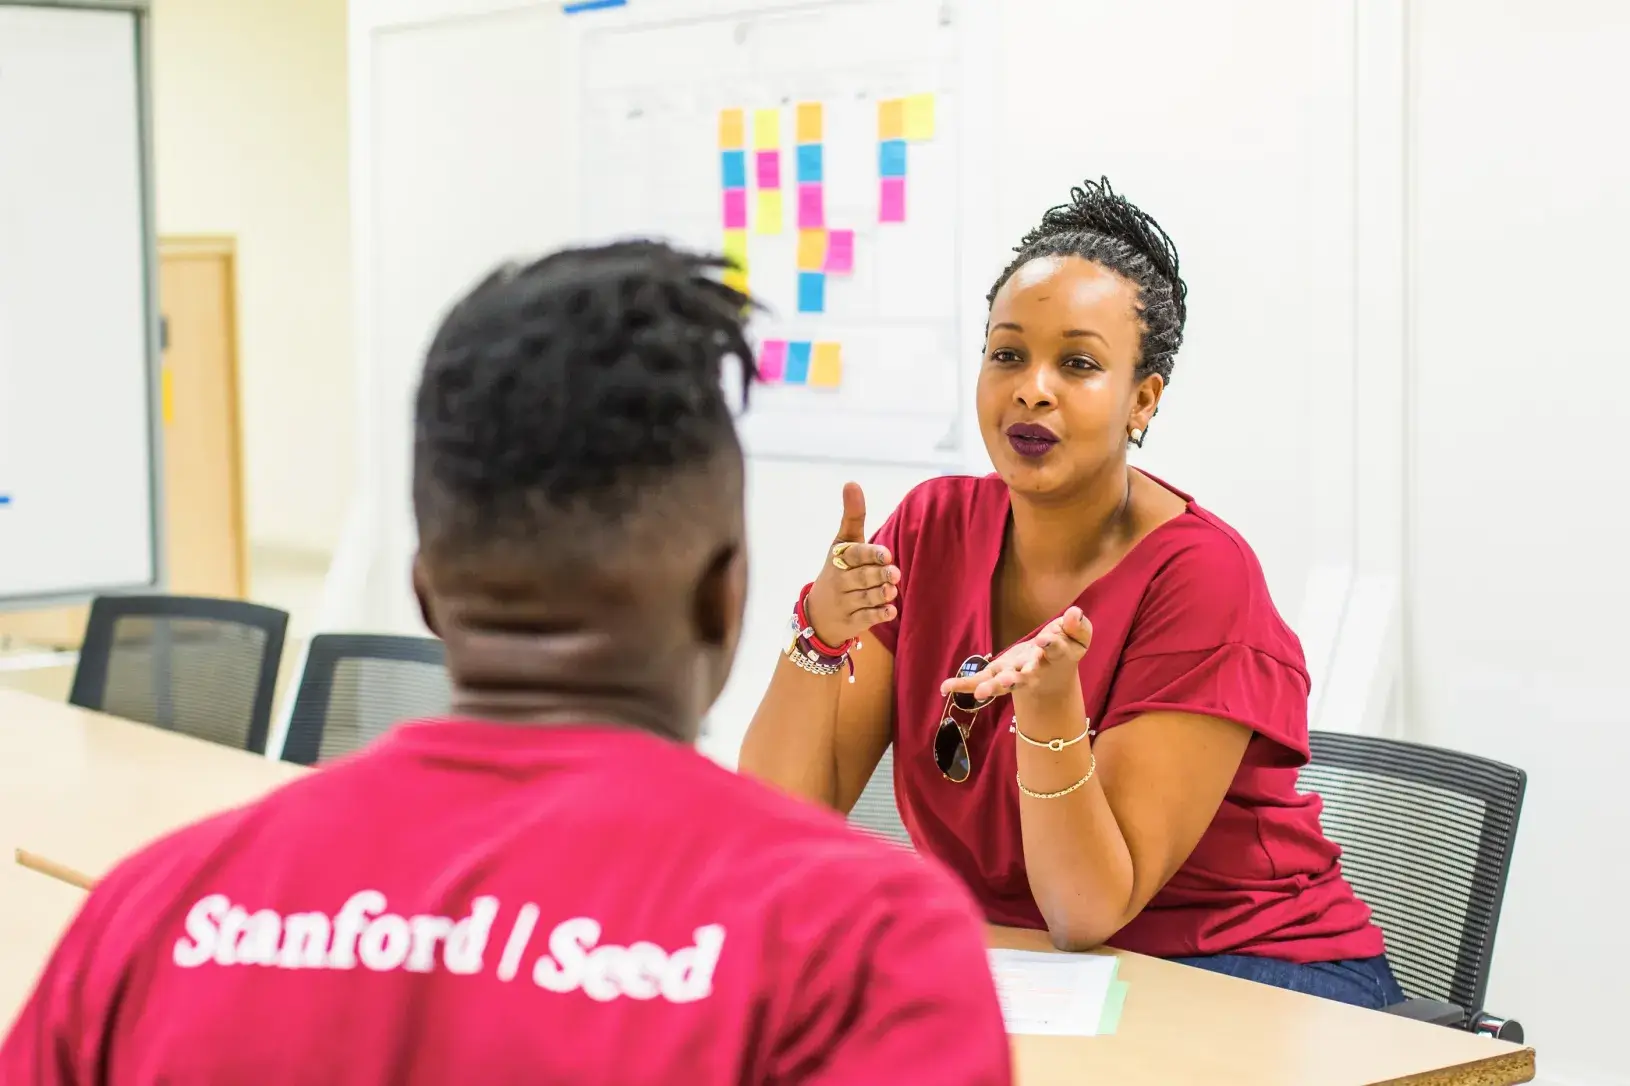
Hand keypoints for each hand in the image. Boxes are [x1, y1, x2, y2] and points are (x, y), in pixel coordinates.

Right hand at [803, 483, 900, 646]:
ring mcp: (844, 603)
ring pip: (866, 598)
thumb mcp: (843, 542)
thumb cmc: (839, 569)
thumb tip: (851, 482)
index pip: (854, 554)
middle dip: (879, 575)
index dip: (870, 555)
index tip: (886, 555)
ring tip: (892, 589)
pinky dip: (879, 615)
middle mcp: (839, 580)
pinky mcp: (851, 622)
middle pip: (863, 577)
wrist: (819, 613)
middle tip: (894, 574)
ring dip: (881, 594)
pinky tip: (891, 610)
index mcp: (839, 557)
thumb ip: (852, 515)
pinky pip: (866, 619)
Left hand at [939, 607, 1093, 702]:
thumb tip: (1074, 613)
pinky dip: (962, 685)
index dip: (1050, 645)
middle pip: (1025, 678)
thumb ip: (1078, 627)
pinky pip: (979, 681)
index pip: (1055, 651)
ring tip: (980, 693)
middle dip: (1017, 679)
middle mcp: (1033, 672)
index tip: (1045, 640)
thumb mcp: (1078, 637)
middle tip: (1009, 681)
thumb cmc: (1065, 649)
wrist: (1053, 676)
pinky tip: (944, 687)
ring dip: (993, 688)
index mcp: (1055, 658)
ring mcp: (1013, 676)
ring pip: (1003, 685)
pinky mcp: (997, 675)